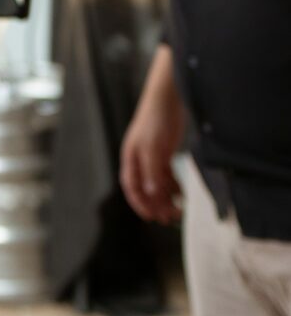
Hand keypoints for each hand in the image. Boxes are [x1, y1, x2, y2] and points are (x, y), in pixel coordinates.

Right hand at [120, 88, 184, 223]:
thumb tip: (151, 193)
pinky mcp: (164, 151)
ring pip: (158, 182)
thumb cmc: (156, 119)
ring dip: (167, 197)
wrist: (168, 96)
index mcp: (131, 157)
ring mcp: (152, 155)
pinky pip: (167, 174)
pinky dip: (174, 185)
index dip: (139, 203)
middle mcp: (140, 158)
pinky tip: (183, 194)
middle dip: (157, 204)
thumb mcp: (153, 147)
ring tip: (179, 210)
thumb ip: (152, 171)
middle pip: (146, 187)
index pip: (132, 186)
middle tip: (171, 218)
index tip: (151, 218)